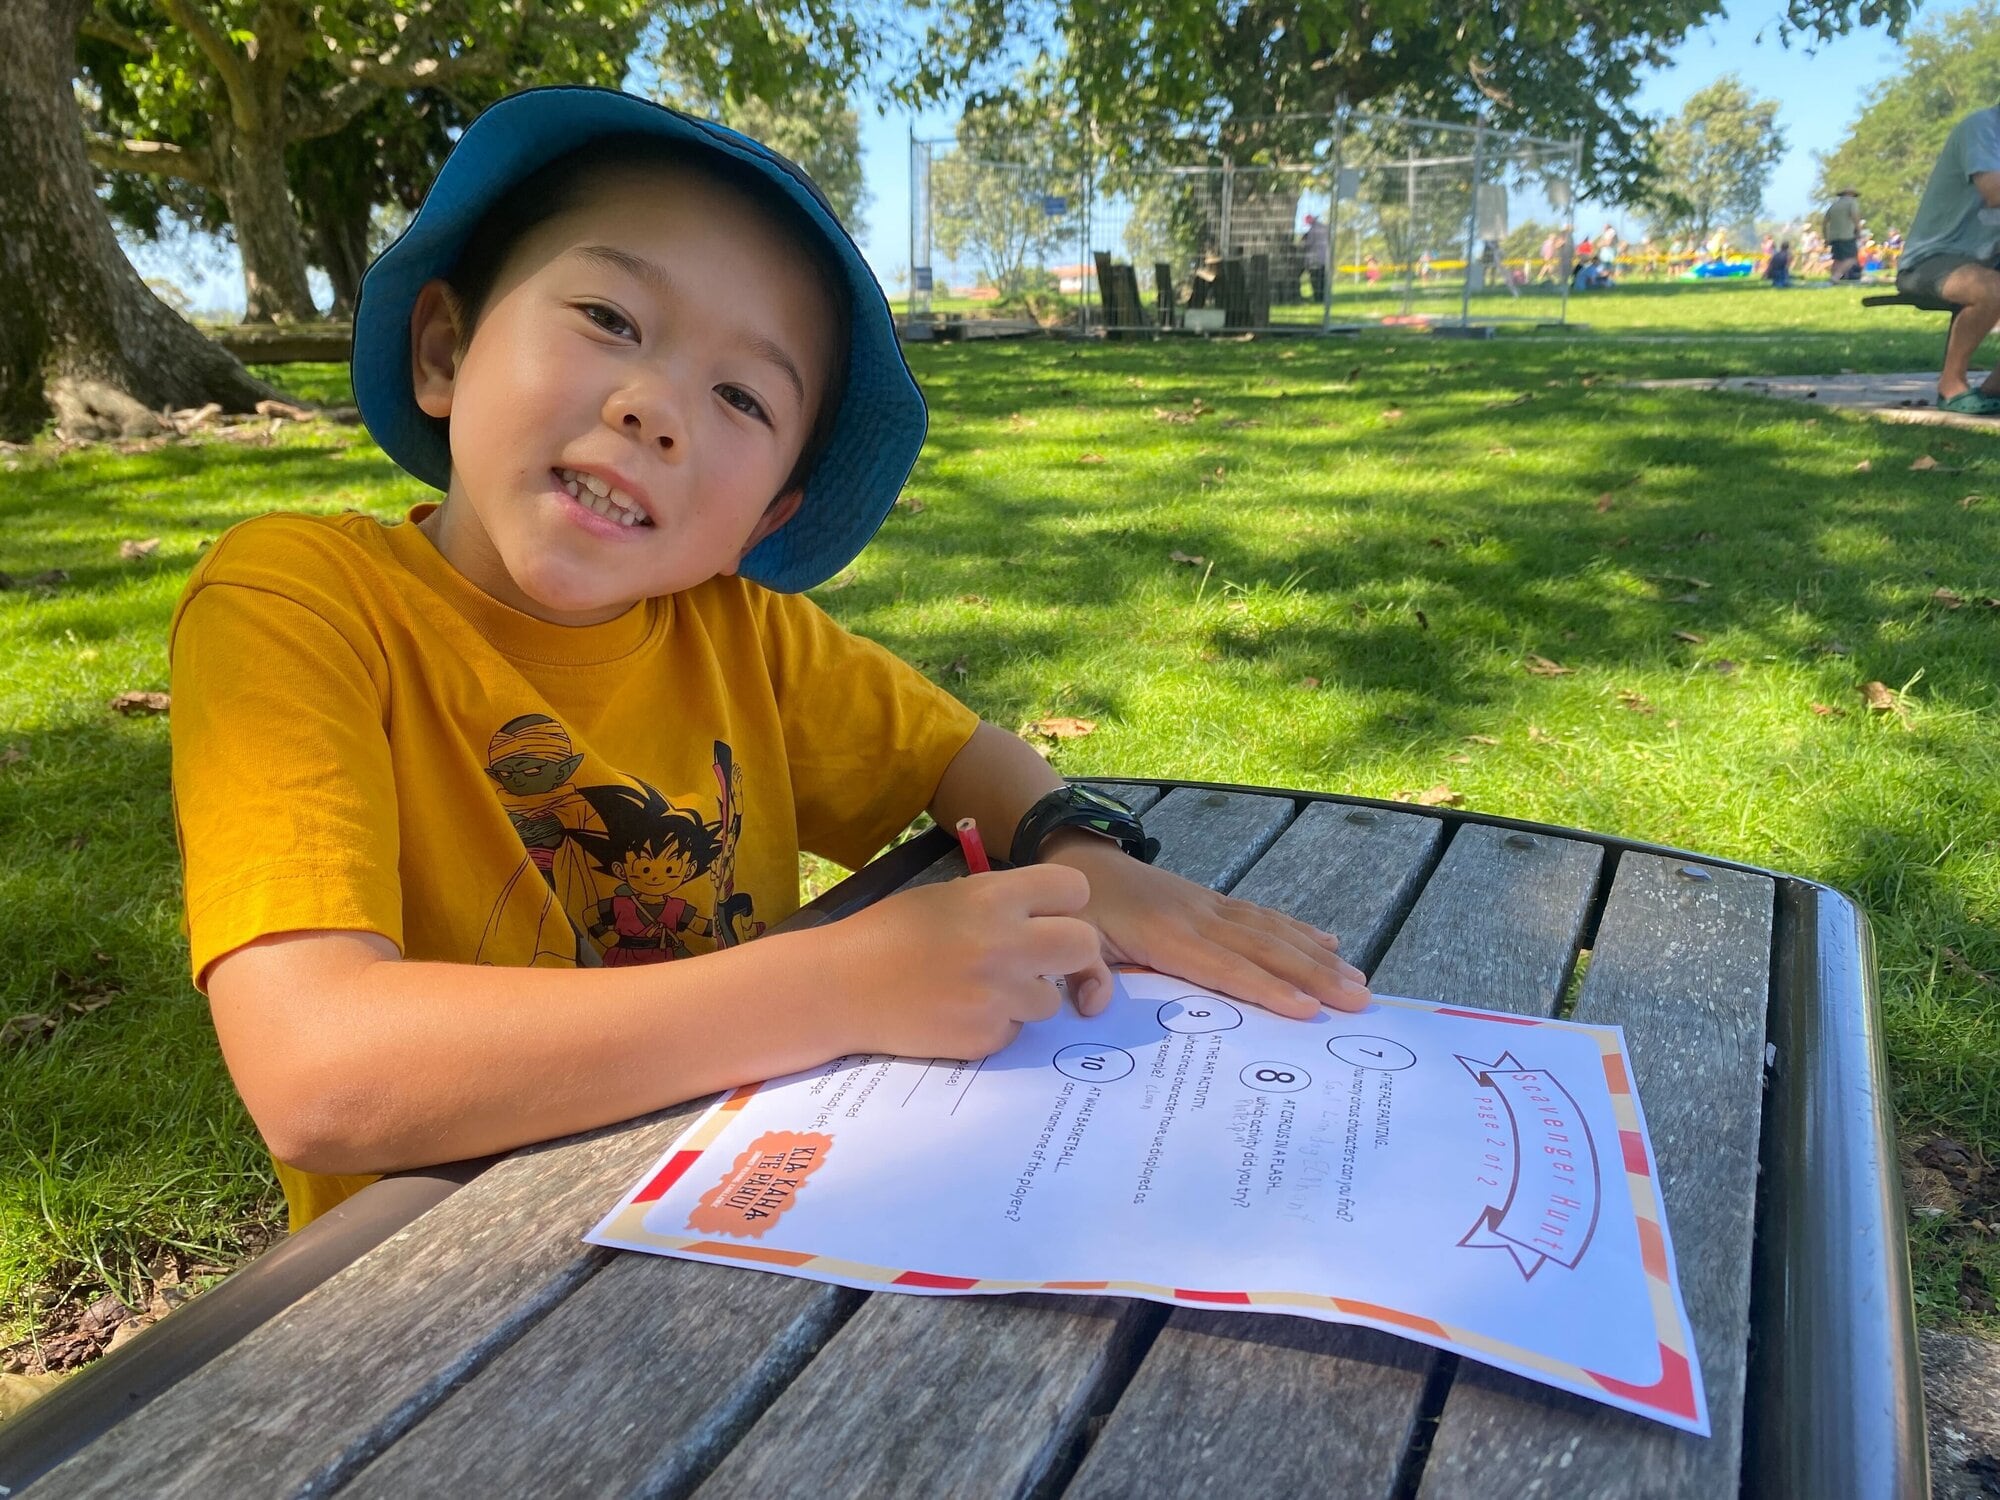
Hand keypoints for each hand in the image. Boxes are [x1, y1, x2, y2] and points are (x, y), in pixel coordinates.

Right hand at [822, 864, 1112, 1059]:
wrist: (839, 988)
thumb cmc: (887, 934)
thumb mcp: (946, 896)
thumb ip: (999, 902)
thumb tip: (1045, 917)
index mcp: (993, 897)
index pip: (1074, 889)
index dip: (1065, 903)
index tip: (1050, 914)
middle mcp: (1005, 944)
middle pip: (1084, 945)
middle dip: (1072, 955)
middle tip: (1045, 960)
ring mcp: (998, 996)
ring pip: (1052, 999)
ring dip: (1028, 995)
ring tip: (983, 988)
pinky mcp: (985, 1038)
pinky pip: (1016, 1030)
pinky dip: (997, 1024)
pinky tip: (960, 1012)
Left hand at [1042, 833, 1370, 1019]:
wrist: (1077, 857)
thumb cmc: (1076, 908)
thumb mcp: (1069, 938)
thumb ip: (1081, 971)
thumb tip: (1095, 1006)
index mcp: (1164, 934)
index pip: (1225, 968)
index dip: (1268, 989)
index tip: (1308, 1009)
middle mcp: (1198, 918)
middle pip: (1265, 949)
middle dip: (1315, 976)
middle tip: (1360, 1001)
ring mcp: (1209, 906)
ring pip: (1273, 931)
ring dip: (1318, 956)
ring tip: (1359, 979)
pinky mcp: (1212, 901)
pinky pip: (1263, 916)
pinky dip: (1298, 929)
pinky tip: (1328, 942)